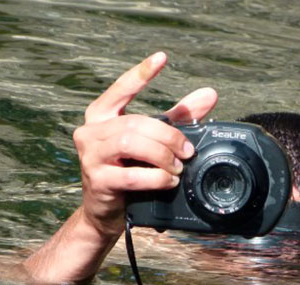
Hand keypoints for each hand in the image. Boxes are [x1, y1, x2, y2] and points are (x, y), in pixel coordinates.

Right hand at [73, 51, 217, 236]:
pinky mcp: (97, 180)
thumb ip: (177, 119)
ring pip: (131, 143)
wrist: (106, 212)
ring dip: (162, 155)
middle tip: (188, 150)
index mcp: (101, 116)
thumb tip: (209, 94)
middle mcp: (90, 132)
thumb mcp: (152, 142)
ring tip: (177, 167)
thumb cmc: (129, 172)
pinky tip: (168, 181)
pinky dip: (156, 177)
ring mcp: (90, 156)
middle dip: (168, 136)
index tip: (162, 58)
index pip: (121, 89)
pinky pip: (132, 175)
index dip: (141, 73)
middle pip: (135, 123)